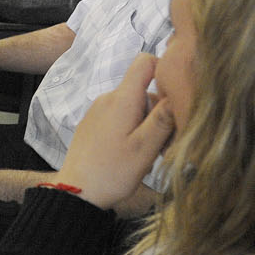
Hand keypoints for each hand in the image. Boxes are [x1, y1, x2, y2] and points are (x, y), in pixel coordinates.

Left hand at [56, 54, 174, 208]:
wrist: (76, 192)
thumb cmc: (112, 172)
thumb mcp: (145, 147)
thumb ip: (163, 118)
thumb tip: (178, 90)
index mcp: (121, 99)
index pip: (144, 61)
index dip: (164, 70)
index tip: (175, 96)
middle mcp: (108, 99)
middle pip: (144, 90)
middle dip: (160, 112)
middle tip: (165, 143)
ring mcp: (98, 111)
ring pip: (134, 106)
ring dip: (147, 125)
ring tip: (149, 153)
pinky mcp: (93, 124)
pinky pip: (120, 117)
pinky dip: (132, 130)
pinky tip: (133, 153)